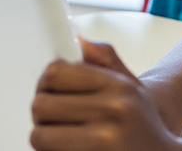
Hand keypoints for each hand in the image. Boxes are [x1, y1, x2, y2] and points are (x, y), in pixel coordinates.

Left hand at [31, 39, 180, 150]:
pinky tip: (69, 148)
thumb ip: (106, 60)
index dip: (45, 81)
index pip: (57, 73)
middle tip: (53, 117)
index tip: (47, 87)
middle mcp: (112, 112)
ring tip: (61, 136)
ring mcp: (101, 142)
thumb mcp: (132, 87)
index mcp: (119, 87)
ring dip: (45, 136)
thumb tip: (80, 41)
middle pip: (42, 104)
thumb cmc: (142, 124)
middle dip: (42, 113)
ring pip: (40, 135)